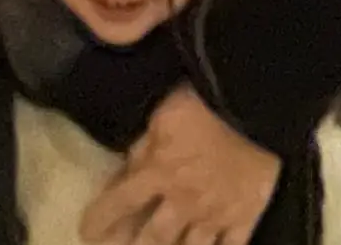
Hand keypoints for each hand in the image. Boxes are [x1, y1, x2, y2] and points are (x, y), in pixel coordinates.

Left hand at [80, 88, 279, 244]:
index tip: (86, 232)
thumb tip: (129, 169)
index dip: (100, 220)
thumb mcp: (160, 118)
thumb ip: (143, 147)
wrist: (254, 113)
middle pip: (154, 236)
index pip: (120, 202)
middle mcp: (183, 201)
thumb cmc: (202, 108)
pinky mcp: (245, 218)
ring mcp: (215, 214)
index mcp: (157, 173)